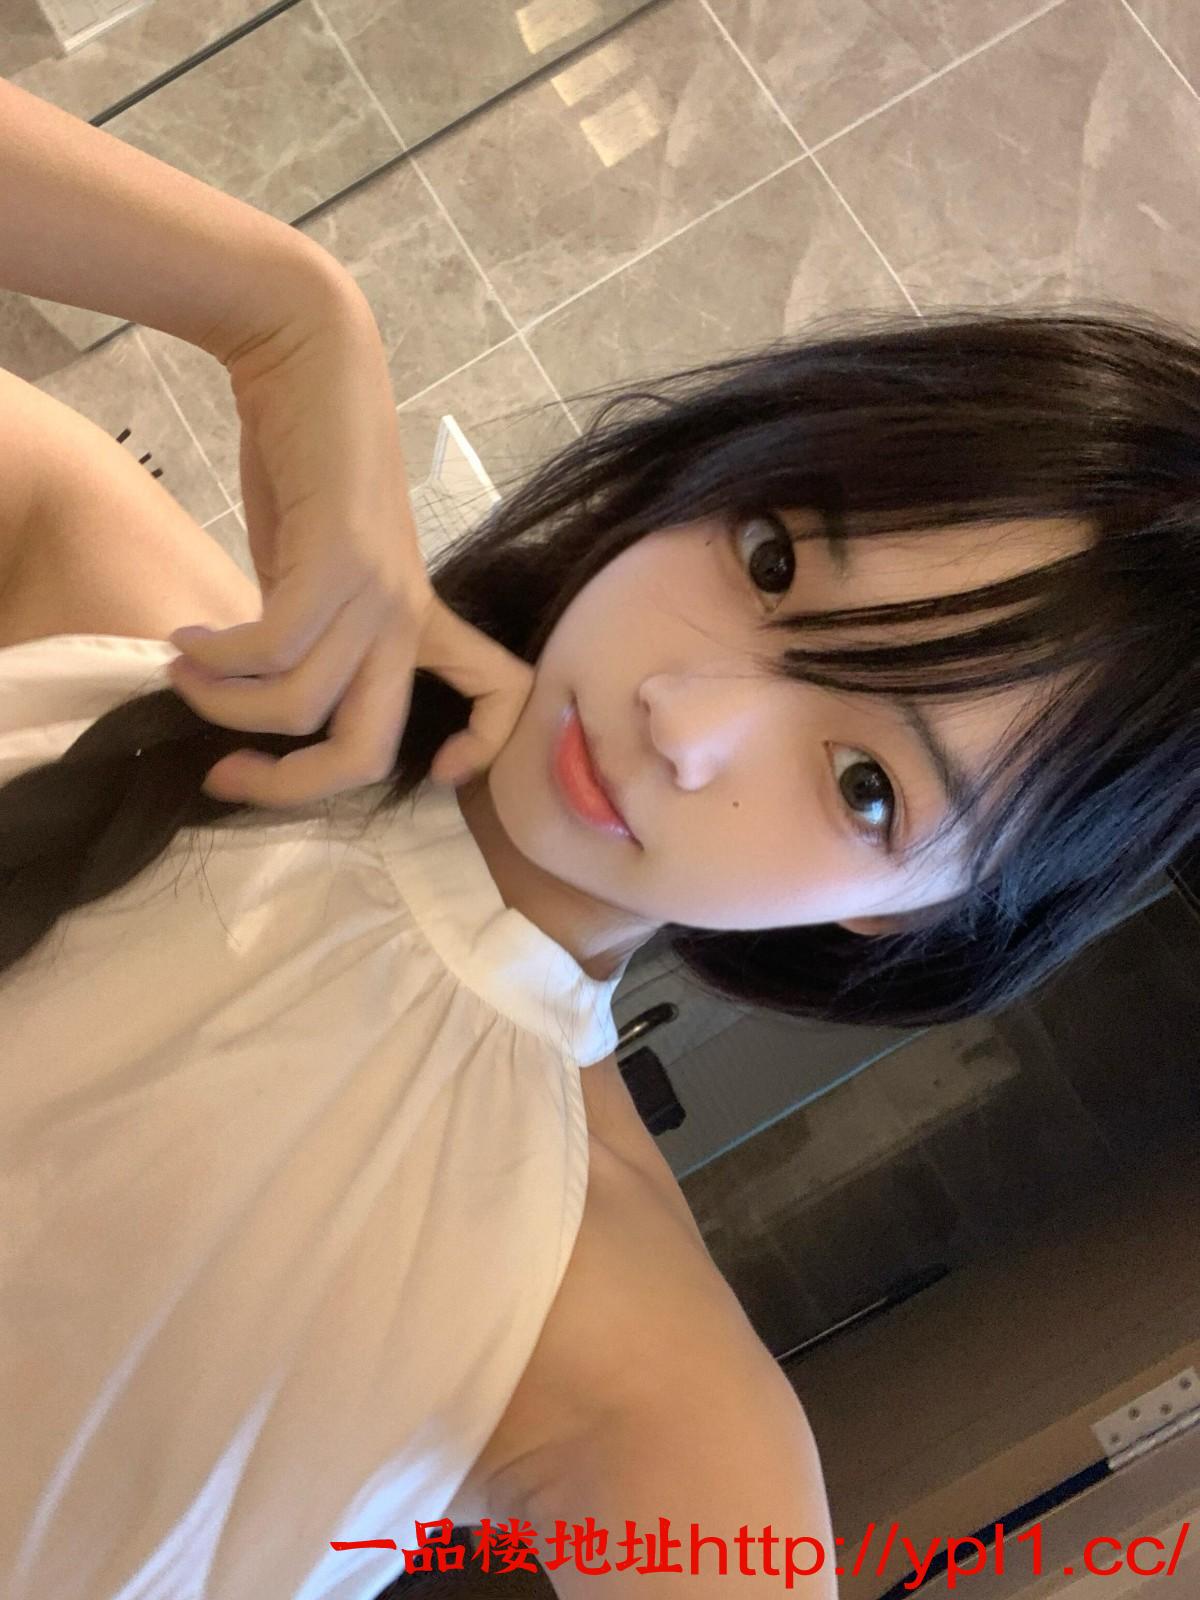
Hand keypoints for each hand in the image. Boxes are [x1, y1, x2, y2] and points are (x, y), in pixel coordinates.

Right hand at [166, 278, 532, 805]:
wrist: (309, 359)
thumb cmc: (309, 463)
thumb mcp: (316, 569)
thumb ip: (305, 635)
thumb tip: (255, 696)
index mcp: (419, 618)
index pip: (504, 695)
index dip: (487, 751)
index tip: (436, 771)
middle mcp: (408, 616)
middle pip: (370, 750)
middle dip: (290, 786)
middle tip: (226, 777)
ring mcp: (378, 591)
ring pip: (301, 706)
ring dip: (224, 706)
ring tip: (184, 671)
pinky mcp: (339, 561)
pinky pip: (273, 652)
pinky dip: (217, 662)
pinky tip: (187, 643)